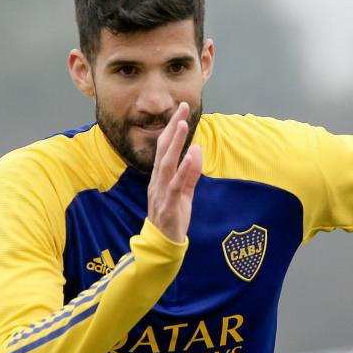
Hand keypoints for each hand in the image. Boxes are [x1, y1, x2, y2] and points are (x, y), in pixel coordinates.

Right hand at [147, 102, 202, 242]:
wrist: (163, 243)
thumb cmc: (173, 216)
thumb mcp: (185, 192)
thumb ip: (190, 173)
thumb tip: (195, 150)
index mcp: (160, 177)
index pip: (164, 148)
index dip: (172, 128)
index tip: (181, 110)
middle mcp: (157, 181)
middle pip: (163, 150)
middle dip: (172, 128)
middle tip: (181, 108)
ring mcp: (160, 192)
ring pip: (167, 164)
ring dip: (175, 144)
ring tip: (183, 125)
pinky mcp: (168, 204)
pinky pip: (175, 185)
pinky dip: (182, 170)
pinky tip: (189, 157)